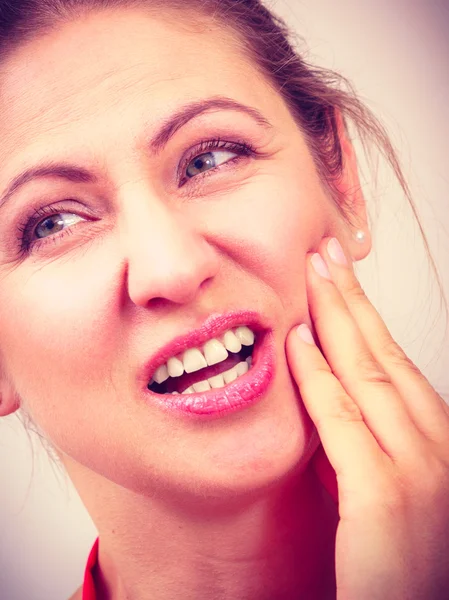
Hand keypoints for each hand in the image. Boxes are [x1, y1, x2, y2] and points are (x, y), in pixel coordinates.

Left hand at [286, 236, 448, 599]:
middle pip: (384, 355)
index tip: (339, 278)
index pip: (393, 362)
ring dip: (337, 317)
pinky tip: (299, 340)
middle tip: (325, 254)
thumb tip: (318, 397)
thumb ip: (349, 443)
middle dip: (352, 299)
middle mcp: (435, 446)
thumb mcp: (369, 487)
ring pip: (369, 373)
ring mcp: (417, 470)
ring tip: (313, 273)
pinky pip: (344, 420)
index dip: (364, 315)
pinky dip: (318, 376)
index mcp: (432, 441)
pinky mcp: (386, 497)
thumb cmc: (388, 561)